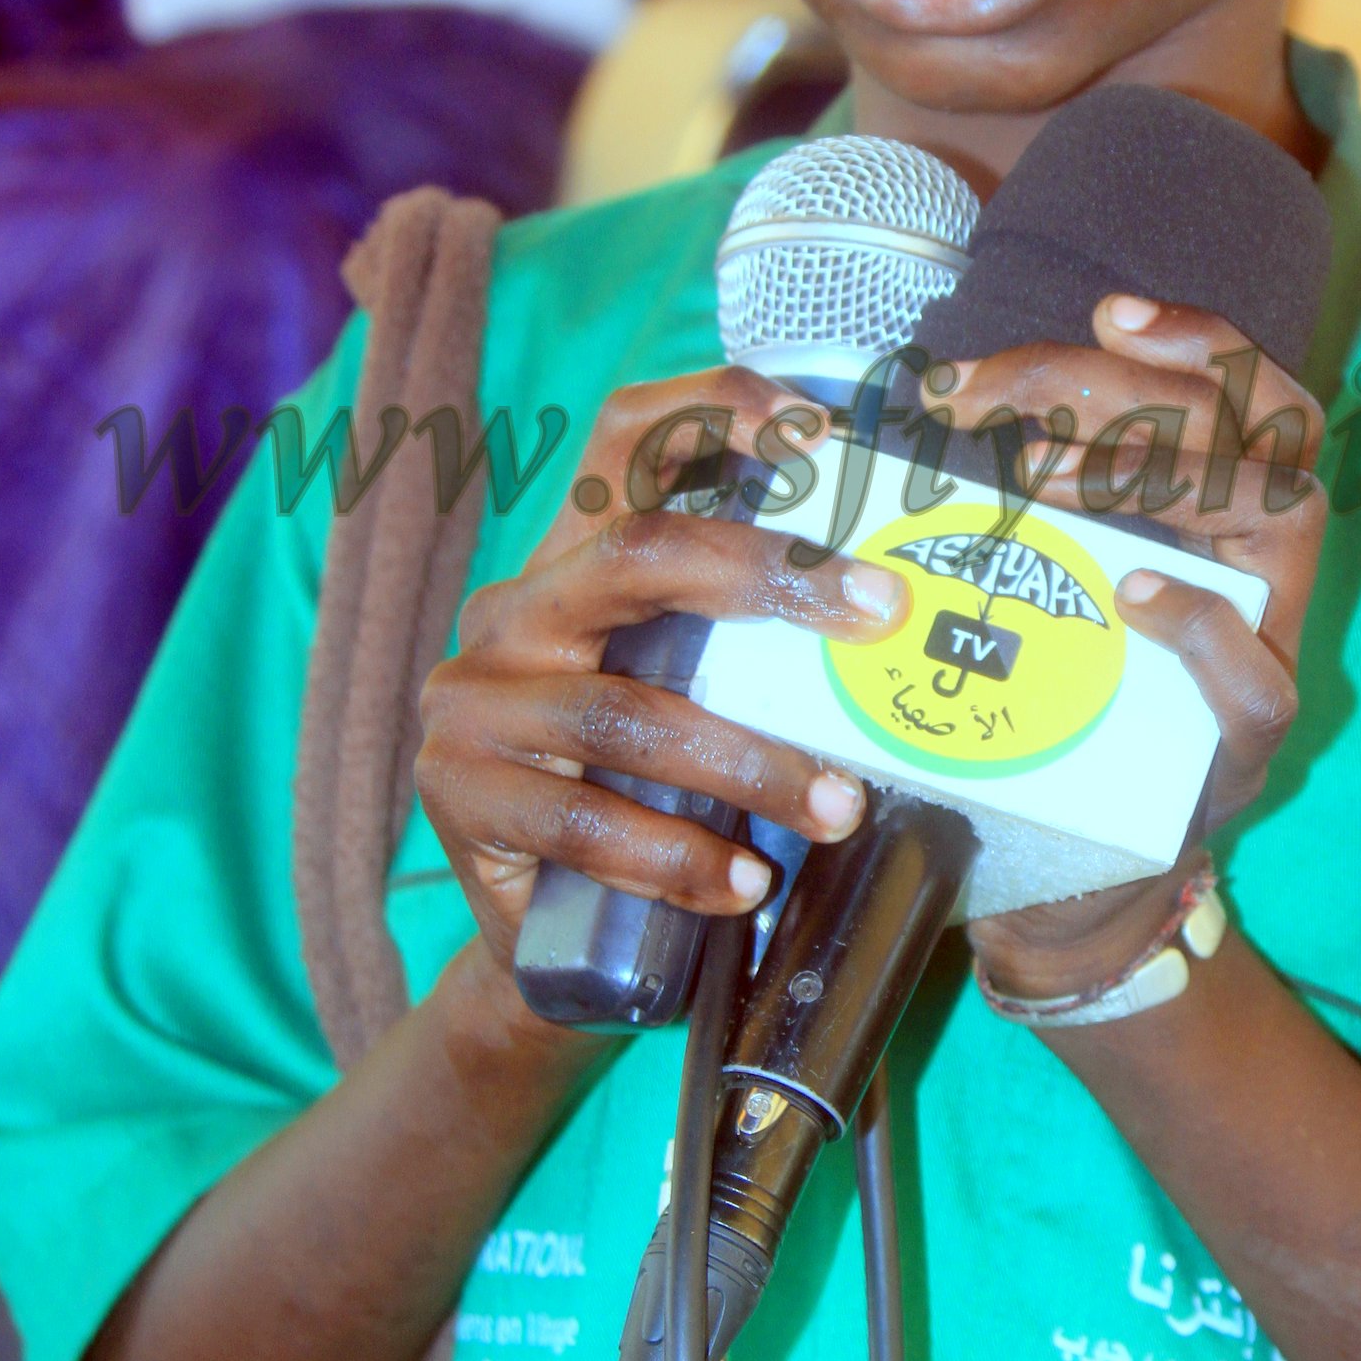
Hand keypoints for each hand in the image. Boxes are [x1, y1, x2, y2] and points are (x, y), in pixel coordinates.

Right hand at [415, 368, 907, 989]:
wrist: (553, 951)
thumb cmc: (654, 804)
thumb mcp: (700, 701)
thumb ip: (753, 647)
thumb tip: (902, 610)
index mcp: (571, 565)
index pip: (623, 439)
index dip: (714, 409)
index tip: (820, 429)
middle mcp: (512, 613)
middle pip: (635, 550)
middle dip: (768, 571)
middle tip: (877, 610)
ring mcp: (471, 703)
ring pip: (626, 712)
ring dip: (747, 764)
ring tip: (837, 809)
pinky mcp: (457, 795)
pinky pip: (584, 822)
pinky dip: (677, 859)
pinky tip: (744, 885)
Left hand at [948, 296, 1324, 1006]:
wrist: (1067, 863)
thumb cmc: (1048, 695)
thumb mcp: (1040, 577)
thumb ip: (1027, 498)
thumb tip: (924, 405)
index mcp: (1228, 516)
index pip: (1263, 394)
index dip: (1200, 340)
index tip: (1105, 311)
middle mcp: (1271, 568)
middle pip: (1255, 428)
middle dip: (1119, 389)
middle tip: (986, 396)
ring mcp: (1275, 651)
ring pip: (1283, 514)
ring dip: (1154, 472)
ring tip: (1038, 473)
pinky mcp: (1251, 748)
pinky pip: (1255, 674)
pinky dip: (1196, 622)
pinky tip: (1126, 595)